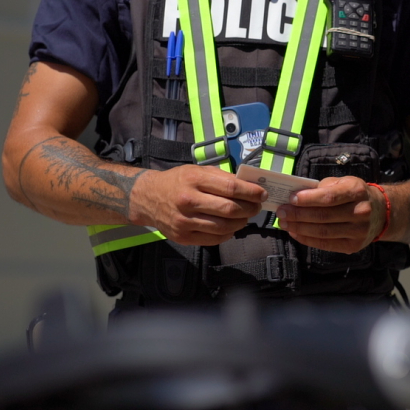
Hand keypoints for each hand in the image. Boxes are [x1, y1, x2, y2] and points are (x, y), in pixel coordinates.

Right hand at [129, 165, 267, 245]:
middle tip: (257, 206)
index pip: (231, 188)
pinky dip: (228, 233)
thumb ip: (222, 178)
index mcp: (194, 180)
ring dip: (241, 222)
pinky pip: (214, 238)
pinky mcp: (183, 237)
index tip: (262, 194)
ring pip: (225, 227)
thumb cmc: (177, 182)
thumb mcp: (197, 171)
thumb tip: (249, 185)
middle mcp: (189, 201)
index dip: (251, 192)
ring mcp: (185, 221)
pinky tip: (231, 226)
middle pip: (230, 209)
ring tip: (245, 217)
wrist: (147, 198)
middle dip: (250, 209)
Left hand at [275, 176, 386, 253]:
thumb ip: (324, 187)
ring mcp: (358, 231)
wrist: (380, 212)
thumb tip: (298, 195)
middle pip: (324, 216)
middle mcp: (360, 212)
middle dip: (298, 214)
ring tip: (284, 223)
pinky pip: (326, 244)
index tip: (291, 199)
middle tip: (281, 212)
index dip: (308, 199)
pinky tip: (295, 233)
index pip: (329, 197)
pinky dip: (307, 239)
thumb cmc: (356, 194)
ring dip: (299, 228)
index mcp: (357, 191)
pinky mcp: (353, 246)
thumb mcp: (344, 182)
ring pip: (323, 232)